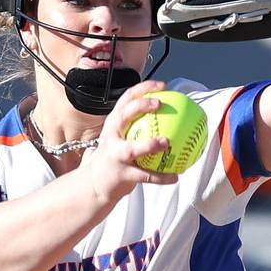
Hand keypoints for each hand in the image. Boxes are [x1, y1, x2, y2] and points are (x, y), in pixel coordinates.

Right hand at [83, 80, 177, 204]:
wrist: (94, 184)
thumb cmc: (115, 157)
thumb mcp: (122, 137)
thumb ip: (140, 126)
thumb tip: (173, 116)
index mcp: (114, 123)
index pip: (127, 98)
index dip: (144, 88)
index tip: (163, 86)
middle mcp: (112, 135)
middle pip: (123, 115)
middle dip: (141, 106)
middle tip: (160, 104)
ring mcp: (115, 154)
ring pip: (132, 148)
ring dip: (150, 144)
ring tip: (167, 142)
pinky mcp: (121, 174)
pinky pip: (144, 175)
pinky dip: (161, 176)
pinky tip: (175, 176)